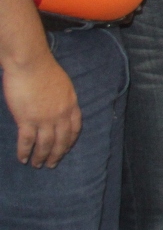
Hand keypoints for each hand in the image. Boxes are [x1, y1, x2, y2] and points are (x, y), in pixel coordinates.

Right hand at [3, 51, 79, 166]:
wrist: (30, 64)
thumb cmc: (44, 70)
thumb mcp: (63, 85)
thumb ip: (63, 99)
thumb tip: (58, 108)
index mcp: (71, 105)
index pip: (74, 128)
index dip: (70, 141)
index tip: (66, 149)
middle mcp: (61, 115)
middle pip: (61, 140)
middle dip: (57, 154)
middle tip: (52, 164)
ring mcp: (44, 119)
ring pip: (45, 145)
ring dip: (41, 157)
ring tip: (37, 165)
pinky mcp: (27, 120)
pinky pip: (27, 141)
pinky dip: (24, 152)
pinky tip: (22, 158)